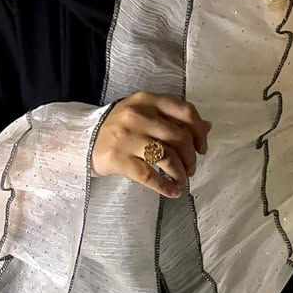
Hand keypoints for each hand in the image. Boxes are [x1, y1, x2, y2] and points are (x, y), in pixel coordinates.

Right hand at [92, 92, 210, 198]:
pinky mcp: (119, 160)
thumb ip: (174, 118)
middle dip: (190, 158)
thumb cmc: (121, 128)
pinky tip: (172, 192)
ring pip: (167, 157)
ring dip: (180, 173)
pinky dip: (165, 186)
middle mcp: (139, 116)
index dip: (199, 132)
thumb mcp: (146, 114)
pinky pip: (149, 176)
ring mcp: (127, 138)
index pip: (185, 111)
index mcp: (148, 100)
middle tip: (190, 169)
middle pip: (179, 137)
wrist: (84, 140)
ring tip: (181, 181)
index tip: (202, 148)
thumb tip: (207, 127)